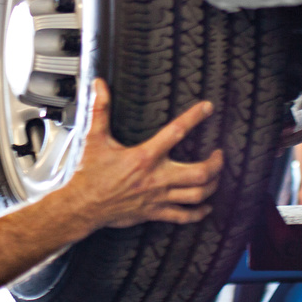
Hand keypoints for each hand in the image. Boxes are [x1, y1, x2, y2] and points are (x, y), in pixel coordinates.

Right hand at [63, 79, 223, 229]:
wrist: (82, 206)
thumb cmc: (89, 173)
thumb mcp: (93, 138)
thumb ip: (100, 110)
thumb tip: (99, 84)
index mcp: (144, 157)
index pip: (176, 132)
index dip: (195, 117)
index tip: (208, 107)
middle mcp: (156, 178)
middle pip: (199, 173)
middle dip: (215, 164)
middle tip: (219, 154)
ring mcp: (158, 197)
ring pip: (197, 194)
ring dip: (212, 185)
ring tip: (215, 175)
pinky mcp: (155, 213)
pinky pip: (184, 216)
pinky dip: (199, 212)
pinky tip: (206, 206)